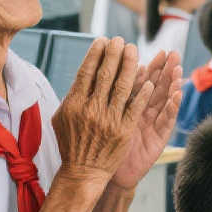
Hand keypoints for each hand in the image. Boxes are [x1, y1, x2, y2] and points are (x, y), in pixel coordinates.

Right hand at [50, 38, 142, 188]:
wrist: (83, 172)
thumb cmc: (72, 143)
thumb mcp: (62, 117)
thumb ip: (72, 96)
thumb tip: (82, 73)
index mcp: (74, 104)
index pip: (86, 72)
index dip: (96, 54)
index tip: (103, 40)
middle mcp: (91, 109)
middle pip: (105, 75)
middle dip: (114, 54)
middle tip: (120, 40)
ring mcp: (109, 120)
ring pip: (123, 87)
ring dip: (130, 66)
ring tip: (135, 50)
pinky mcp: (124, 130)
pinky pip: (135, 107)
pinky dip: (142, 93)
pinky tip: (149, 80)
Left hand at [109, 50, 181, 190]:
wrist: (105, 172)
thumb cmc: (101, 145)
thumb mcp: (104, 116)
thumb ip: (109, 97)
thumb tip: (105, 71)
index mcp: (131, 105)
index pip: (144, 81)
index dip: (152, 67)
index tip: (159, 51)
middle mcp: (144, 113)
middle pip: (158, 87)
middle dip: (167, 70)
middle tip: (174, 54)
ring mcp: (153, 125)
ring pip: (165, 100)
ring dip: (173, 84)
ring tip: (178, 69)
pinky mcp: (159, 138)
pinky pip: (167, 120)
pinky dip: (172, 106)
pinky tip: (177, 93)